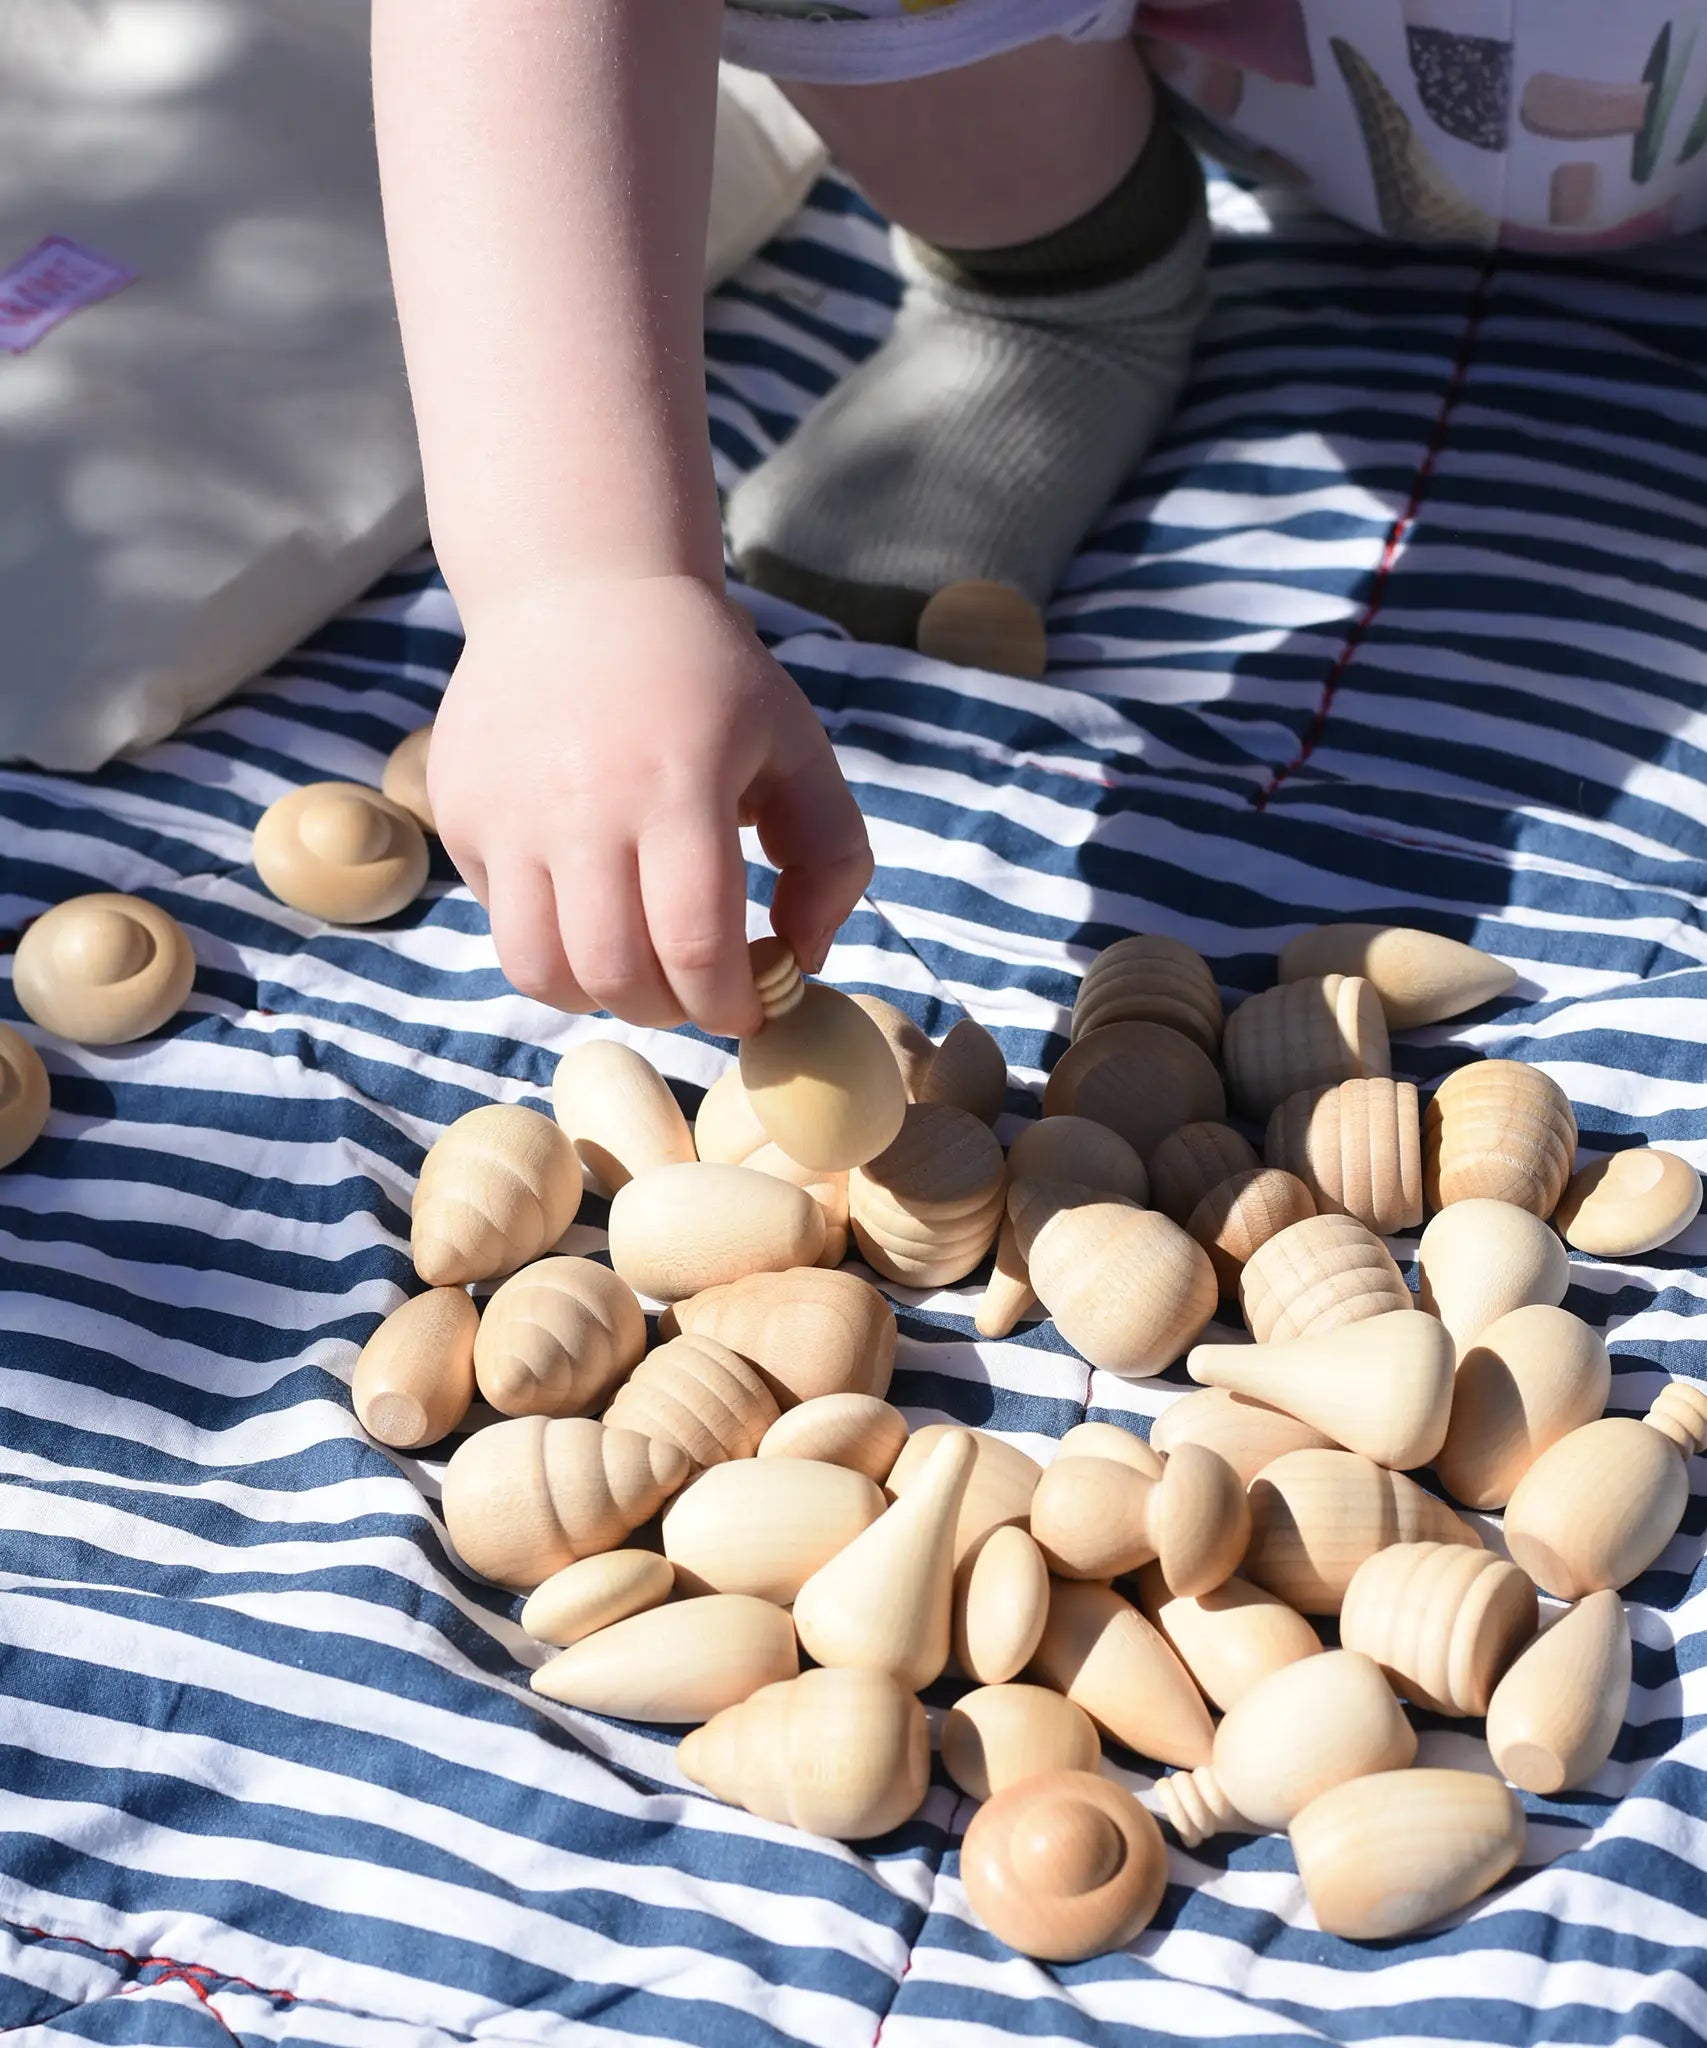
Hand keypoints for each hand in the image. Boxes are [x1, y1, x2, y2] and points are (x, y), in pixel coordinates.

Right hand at [428, 574, 871, 1035]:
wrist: (580, 586)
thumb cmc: (706, 679)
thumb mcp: (798, 747)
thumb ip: (831, 858)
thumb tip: (803, 960)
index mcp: (678, 784)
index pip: (695, 948)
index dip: (730, 1005)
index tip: (750, 1009)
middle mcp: (580, 803)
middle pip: (616, 975)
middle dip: (669, 1010)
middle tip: (694, 989)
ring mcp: (505, 811)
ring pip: (539, 970)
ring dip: (599, 993)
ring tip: (637, 963)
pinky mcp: (456, 813)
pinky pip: (502, 920)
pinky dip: (550, 937)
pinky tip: (586, 892)